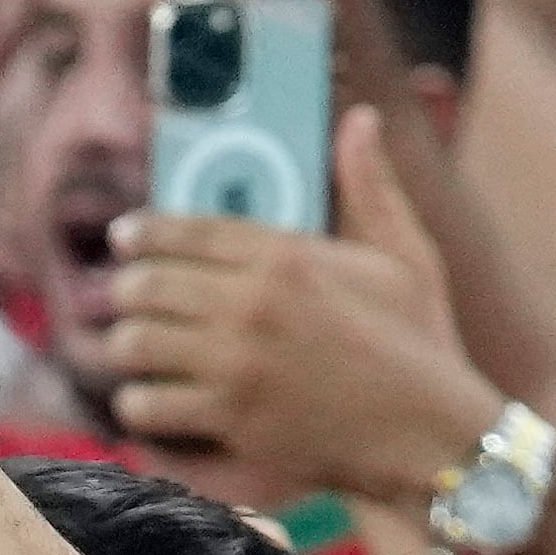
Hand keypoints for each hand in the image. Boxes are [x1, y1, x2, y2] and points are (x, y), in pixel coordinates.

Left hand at [98, 107, 491, 502]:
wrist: (431, 436)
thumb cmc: (420, 346)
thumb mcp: (405, 257)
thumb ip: (371, 188)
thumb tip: (362, 118)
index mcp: (287, 257)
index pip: (186, 231)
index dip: (143, 233)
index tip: (124, 238)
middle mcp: (252, 304)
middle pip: (145, 284)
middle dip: (127, 293)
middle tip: (127, 302)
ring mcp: (236, 363)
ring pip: (134, 343)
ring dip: (129, 348)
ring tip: (137, 352)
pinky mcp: (229, 419)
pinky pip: (147, 405)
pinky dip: (140, 405)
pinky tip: (150, 402)